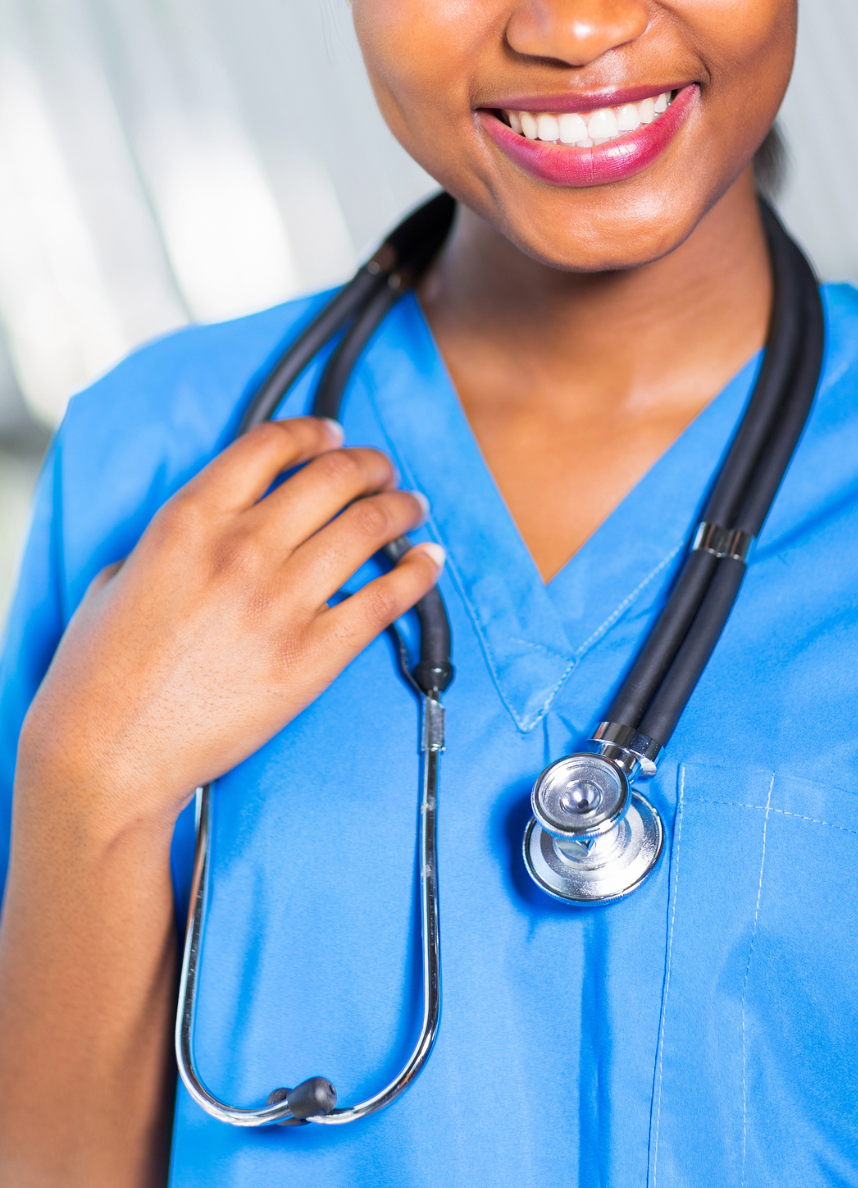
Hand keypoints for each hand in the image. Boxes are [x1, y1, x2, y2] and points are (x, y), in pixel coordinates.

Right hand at [21, 418, 440, 831]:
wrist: (106, 754)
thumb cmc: (98, 675)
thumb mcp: (116, 578)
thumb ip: (169, 544)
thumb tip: (204, 536)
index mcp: (189, 519)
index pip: (271, 445)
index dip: (314, 432)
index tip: (335, 435)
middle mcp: (241, 548)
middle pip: (332, 477)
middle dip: (369, 465)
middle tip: (384, 471)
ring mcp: (280, 602)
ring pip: (367, 527)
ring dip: (401, 508)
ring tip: (413, 507)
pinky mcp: (310, 656)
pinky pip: (383, 599)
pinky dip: (416, 572)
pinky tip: (429, 560)